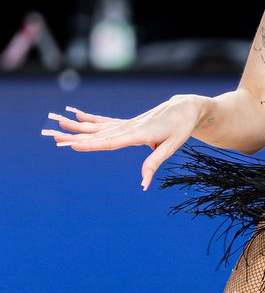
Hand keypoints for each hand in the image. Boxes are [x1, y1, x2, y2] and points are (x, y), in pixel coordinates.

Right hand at [41, 94, 208, 190]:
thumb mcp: (171, 147)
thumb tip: (143, 184)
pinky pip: (105, 121)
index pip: (111, 142)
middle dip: (74, 135)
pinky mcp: (127, 122)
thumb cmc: (179, 129)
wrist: (184, 108)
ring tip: (56, 124)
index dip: (92, 144)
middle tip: (54, 136)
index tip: (73, 145)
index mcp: (139, 133)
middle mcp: (129, 127)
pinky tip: (75, 114)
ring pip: (96, 126)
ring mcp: (126, 123)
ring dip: (75, 126)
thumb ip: (154, 163)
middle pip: (97, 133)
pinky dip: (89, 118)